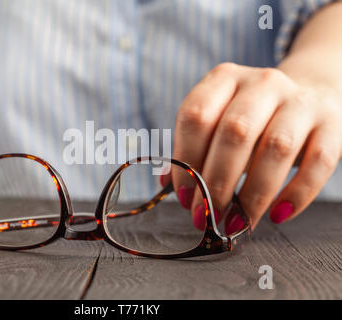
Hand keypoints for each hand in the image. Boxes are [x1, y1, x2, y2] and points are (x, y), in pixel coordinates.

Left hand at [171, 62, 341, 232]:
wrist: (308, 97)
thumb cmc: (252, 119)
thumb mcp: (218, 123)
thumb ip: (193, 151)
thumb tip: (166, 185)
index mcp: (224, 78)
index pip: (195, 116)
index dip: (185, 160)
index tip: (185, 197)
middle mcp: (262, 82)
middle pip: (234, 132)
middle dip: (216, 182)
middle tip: (208, 216)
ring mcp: (300, 101)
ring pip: (275, 148)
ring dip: (252, 194)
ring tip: (237, 222)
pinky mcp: (331, 124)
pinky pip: (318, 161)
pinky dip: (297, 194)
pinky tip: (277, 215)